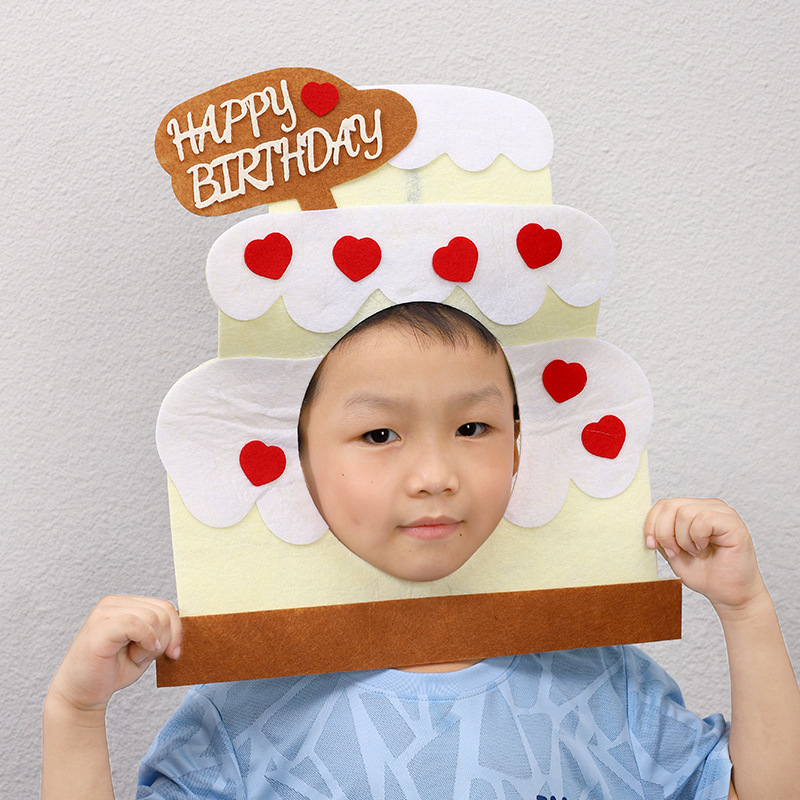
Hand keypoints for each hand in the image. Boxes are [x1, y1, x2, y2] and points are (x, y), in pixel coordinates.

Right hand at [48, 596, 181, 713]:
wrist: (81, 696)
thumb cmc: (112, 670)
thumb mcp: (146, 647)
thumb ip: (161, 631)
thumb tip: (181, 621)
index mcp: (125, 604)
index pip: (164, 606)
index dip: (176, 631)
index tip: (173, 654)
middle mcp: (113, 603)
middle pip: (163, 611)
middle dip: (164, 640)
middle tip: (143, 658)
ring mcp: (105, 613)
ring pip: (153, 617)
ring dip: (151, 645)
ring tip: (133, 657)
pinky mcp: (99, 628)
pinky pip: (136, 624)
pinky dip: (145, 641)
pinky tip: (136, 656)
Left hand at [645, 498, 766, 613]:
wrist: (728, 594)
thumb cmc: (705, 574)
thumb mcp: (672, 551)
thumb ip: (660, 534)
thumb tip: (645, 523)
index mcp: (694, 510)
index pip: (664, 504)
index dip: (651, 524)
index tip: (652, 545)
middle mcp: (709, 506)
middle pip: (671, 505)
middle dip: (664, 533)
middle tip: (675, 552)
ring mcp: (723, 513)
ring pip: (685, 512)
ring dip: (682, 539)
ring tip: (694, 552)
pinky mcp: (733, 524)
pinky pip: (704, 520)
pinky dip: (697, 538)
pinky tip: (704, 548)